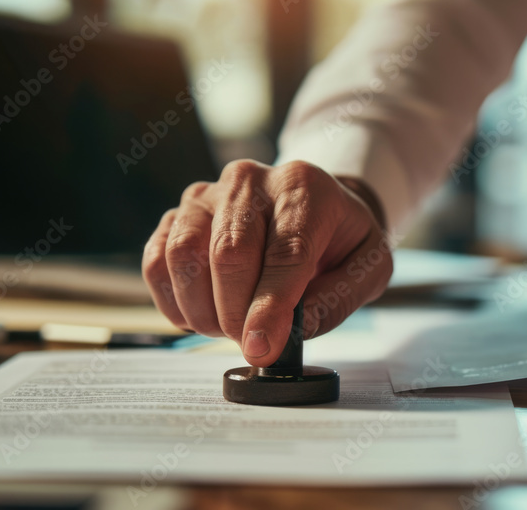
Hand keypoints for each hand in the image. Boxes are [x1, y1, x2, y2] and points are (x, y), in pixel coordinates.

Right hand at [142, 160, 392, 365]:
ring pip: (185, 256)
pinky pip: (158, 261)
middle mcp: (249, 181)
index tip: (262, 347)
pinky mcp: (177, 215)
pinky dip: (173, 301)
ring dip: (203, 309)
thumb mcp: (368, 265)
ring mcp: (206, 195)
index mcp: (304, 188)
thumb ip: (339, 297)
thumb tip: (294, 330)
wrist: (313, 204)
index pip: (285, 251)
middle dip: (236, 313)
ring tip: (230, 328)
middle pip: (229, 253)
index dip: (270, 305)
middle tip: (251, 344)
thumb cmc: (339, 237)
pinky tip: (200, 316)